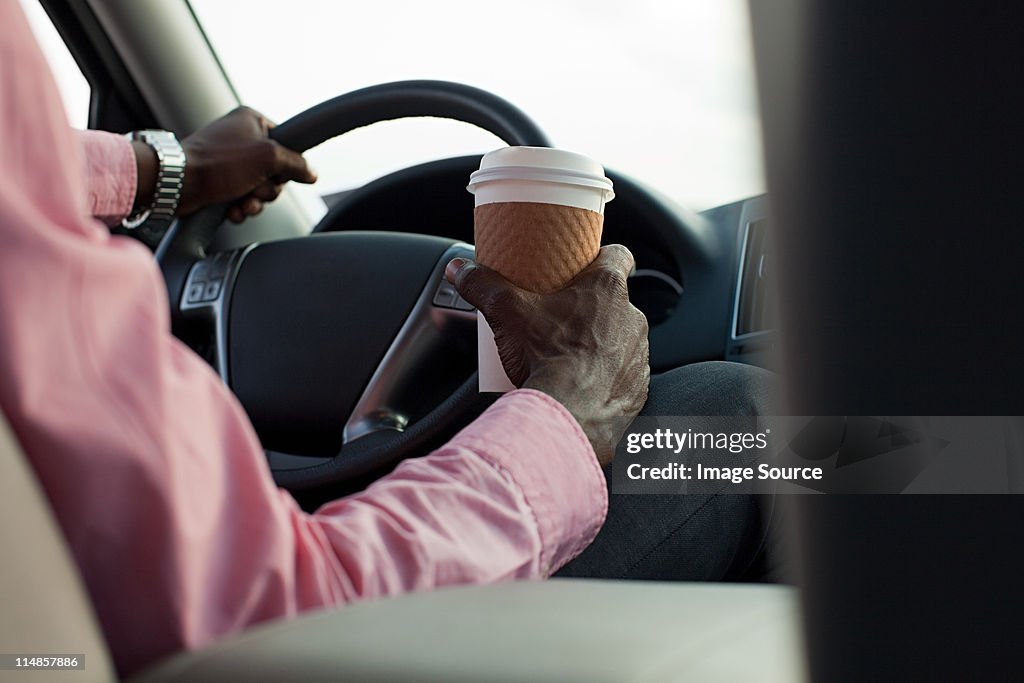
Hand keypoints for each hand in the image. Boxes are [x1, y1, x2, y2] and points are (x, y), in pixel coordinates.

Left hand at [134, 106, 316, 222]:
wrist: (178, 183)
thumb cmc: (218, 163)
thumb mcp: (269, 157)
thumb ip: (297, 164)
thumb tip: (312, 173)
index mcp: (252, 122)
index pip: (287, 144)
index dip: (286, 164)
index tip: (277, 172)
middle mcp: (240, 138)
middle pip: (275, 171)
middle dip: (267, 189)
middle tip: (255, 189)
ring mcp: (229, 161)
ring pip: (259, 188)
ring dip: (254, 202)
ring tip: (241, 203)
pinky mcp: (219, 182)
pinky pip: (242, 198)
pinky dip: (239, 208)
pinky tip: (231, 210)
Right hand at [447, 245, 649, 464]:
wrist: (568, 416)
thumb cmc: (547, 359)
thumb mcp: (506, 312)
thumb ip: (482, 285)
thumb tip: (460, 270)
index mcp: (607, 289)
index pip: (619, 256)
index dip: (603, 256)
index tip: (588, 264)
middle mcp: (631, 319)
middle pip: (614, 301)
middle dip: (591, 307)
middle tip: (560, 317)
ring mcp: (638, 355)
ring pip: (622, 338)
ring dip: (602, 343)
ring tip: (569, 353)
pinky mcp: (638, 387)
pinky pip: (625, 375)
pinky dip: (608, 377)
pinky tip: (584, 383)